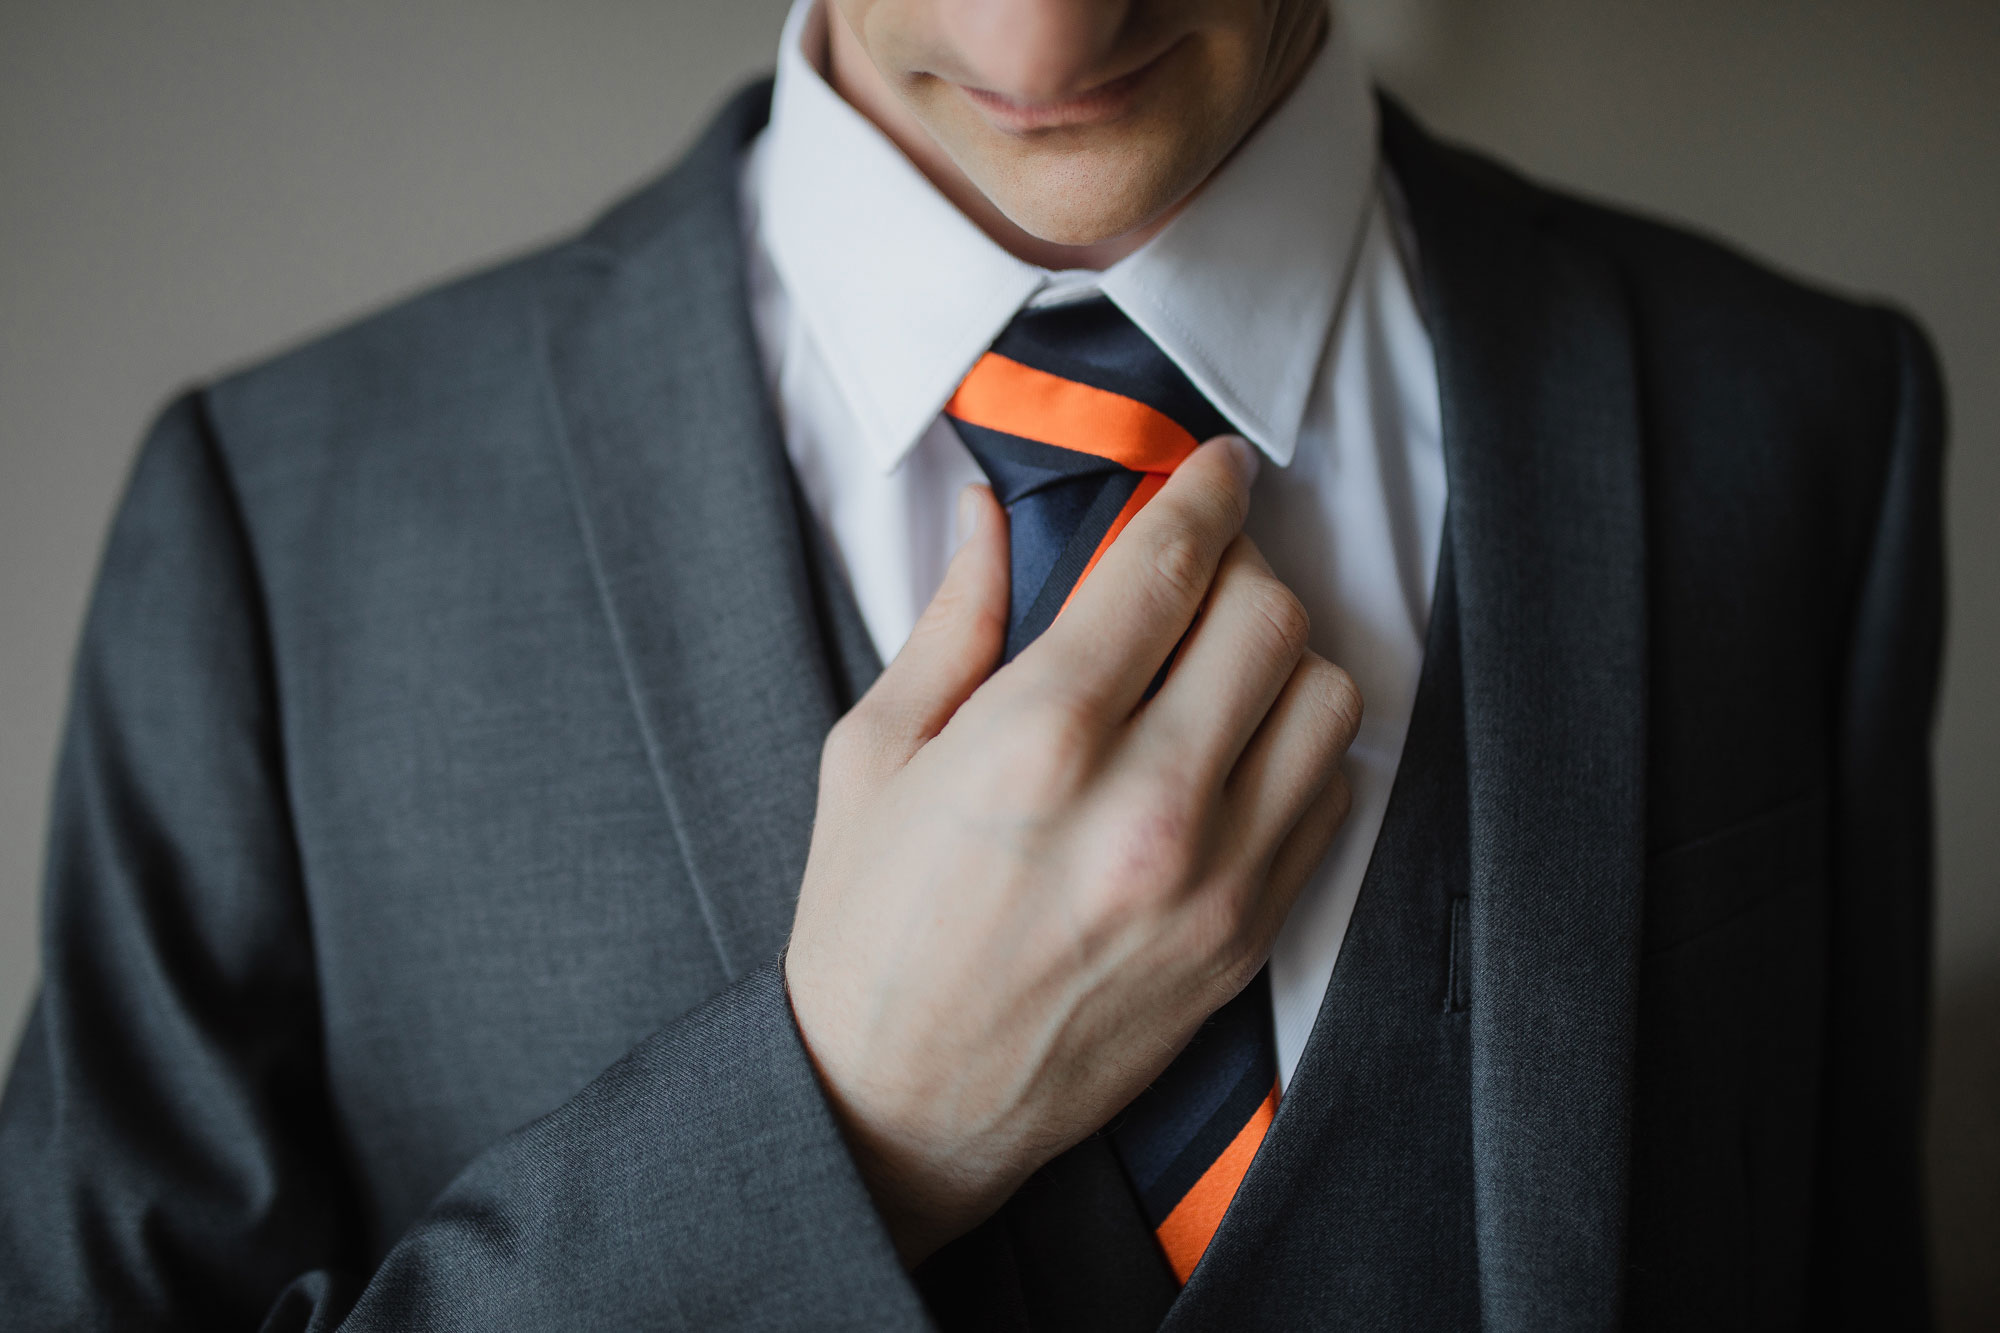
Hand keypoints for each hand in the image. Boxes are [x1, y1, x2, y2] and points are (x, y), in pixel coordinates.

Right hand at [784, 436, 1360, 1263]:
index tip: (1218, 466)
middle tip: (1195, 571)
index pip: (1169, 566)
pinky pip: (1330, 799)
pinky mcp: (1247, 938)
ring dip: (1282, 656)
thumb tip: (991, 512)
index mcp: (1039, 739)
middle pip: (1269, 618)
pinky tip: (1237, 745)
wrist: (898, 1106)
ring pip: (1327, 701)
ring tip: (1219, 661)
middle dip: (1239, 565)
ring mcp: (1214, 879)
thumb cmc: (868, 926)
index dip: (1206, 491)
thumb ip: (952, 620)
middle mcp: (1147, 804)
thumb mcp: (872, 755)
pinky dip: (1300, 746)